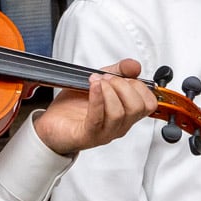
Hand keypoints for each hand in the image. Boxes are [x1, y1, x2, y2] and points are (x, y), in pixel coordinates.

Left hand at [33, 59, 156, 155]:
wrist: (52, 123)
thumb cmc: (75, 106)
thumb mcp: (100, 81)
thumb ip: (118, 71)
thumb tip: (135, 65)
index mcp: (126, 114)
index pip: (148, 103)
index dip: (138, 85)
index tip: (121, 76)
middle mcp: (119, 125)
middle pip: (137, 107)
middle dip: (123, 85)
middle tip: (107, 78)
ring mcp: (104, 132)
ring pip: (119, 113)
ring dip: (108, 90)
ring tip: (97, 82)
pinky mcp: (87, 135)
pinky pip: (97, 117)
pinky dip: (97, 98)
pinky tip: (93, 86)